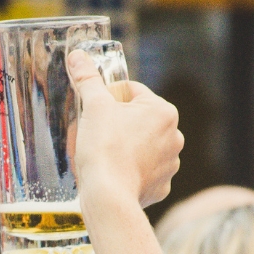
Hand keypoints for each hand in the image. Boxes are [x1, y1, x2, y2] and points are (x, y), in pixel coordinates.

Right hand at [66, 48, 182, 209]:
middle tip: (96, 133)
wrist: (108, 196)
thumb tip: (78, 56)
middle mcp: (175, 136)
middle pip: (138, 119)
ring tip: (104, 155)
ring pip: (142, 145)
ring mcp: (170, 164)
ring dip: (125, 146)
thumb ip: (87, 79)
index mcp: (163, 111)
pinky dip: (130, 170)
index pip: (132, 91)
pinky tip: (114, 173)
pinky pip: (144, 171)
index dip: (108, 97)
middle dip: (117, 123)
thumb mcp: (93, 107)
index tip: (95, 109)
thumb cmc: (104, 149)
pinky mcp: (161, 186)